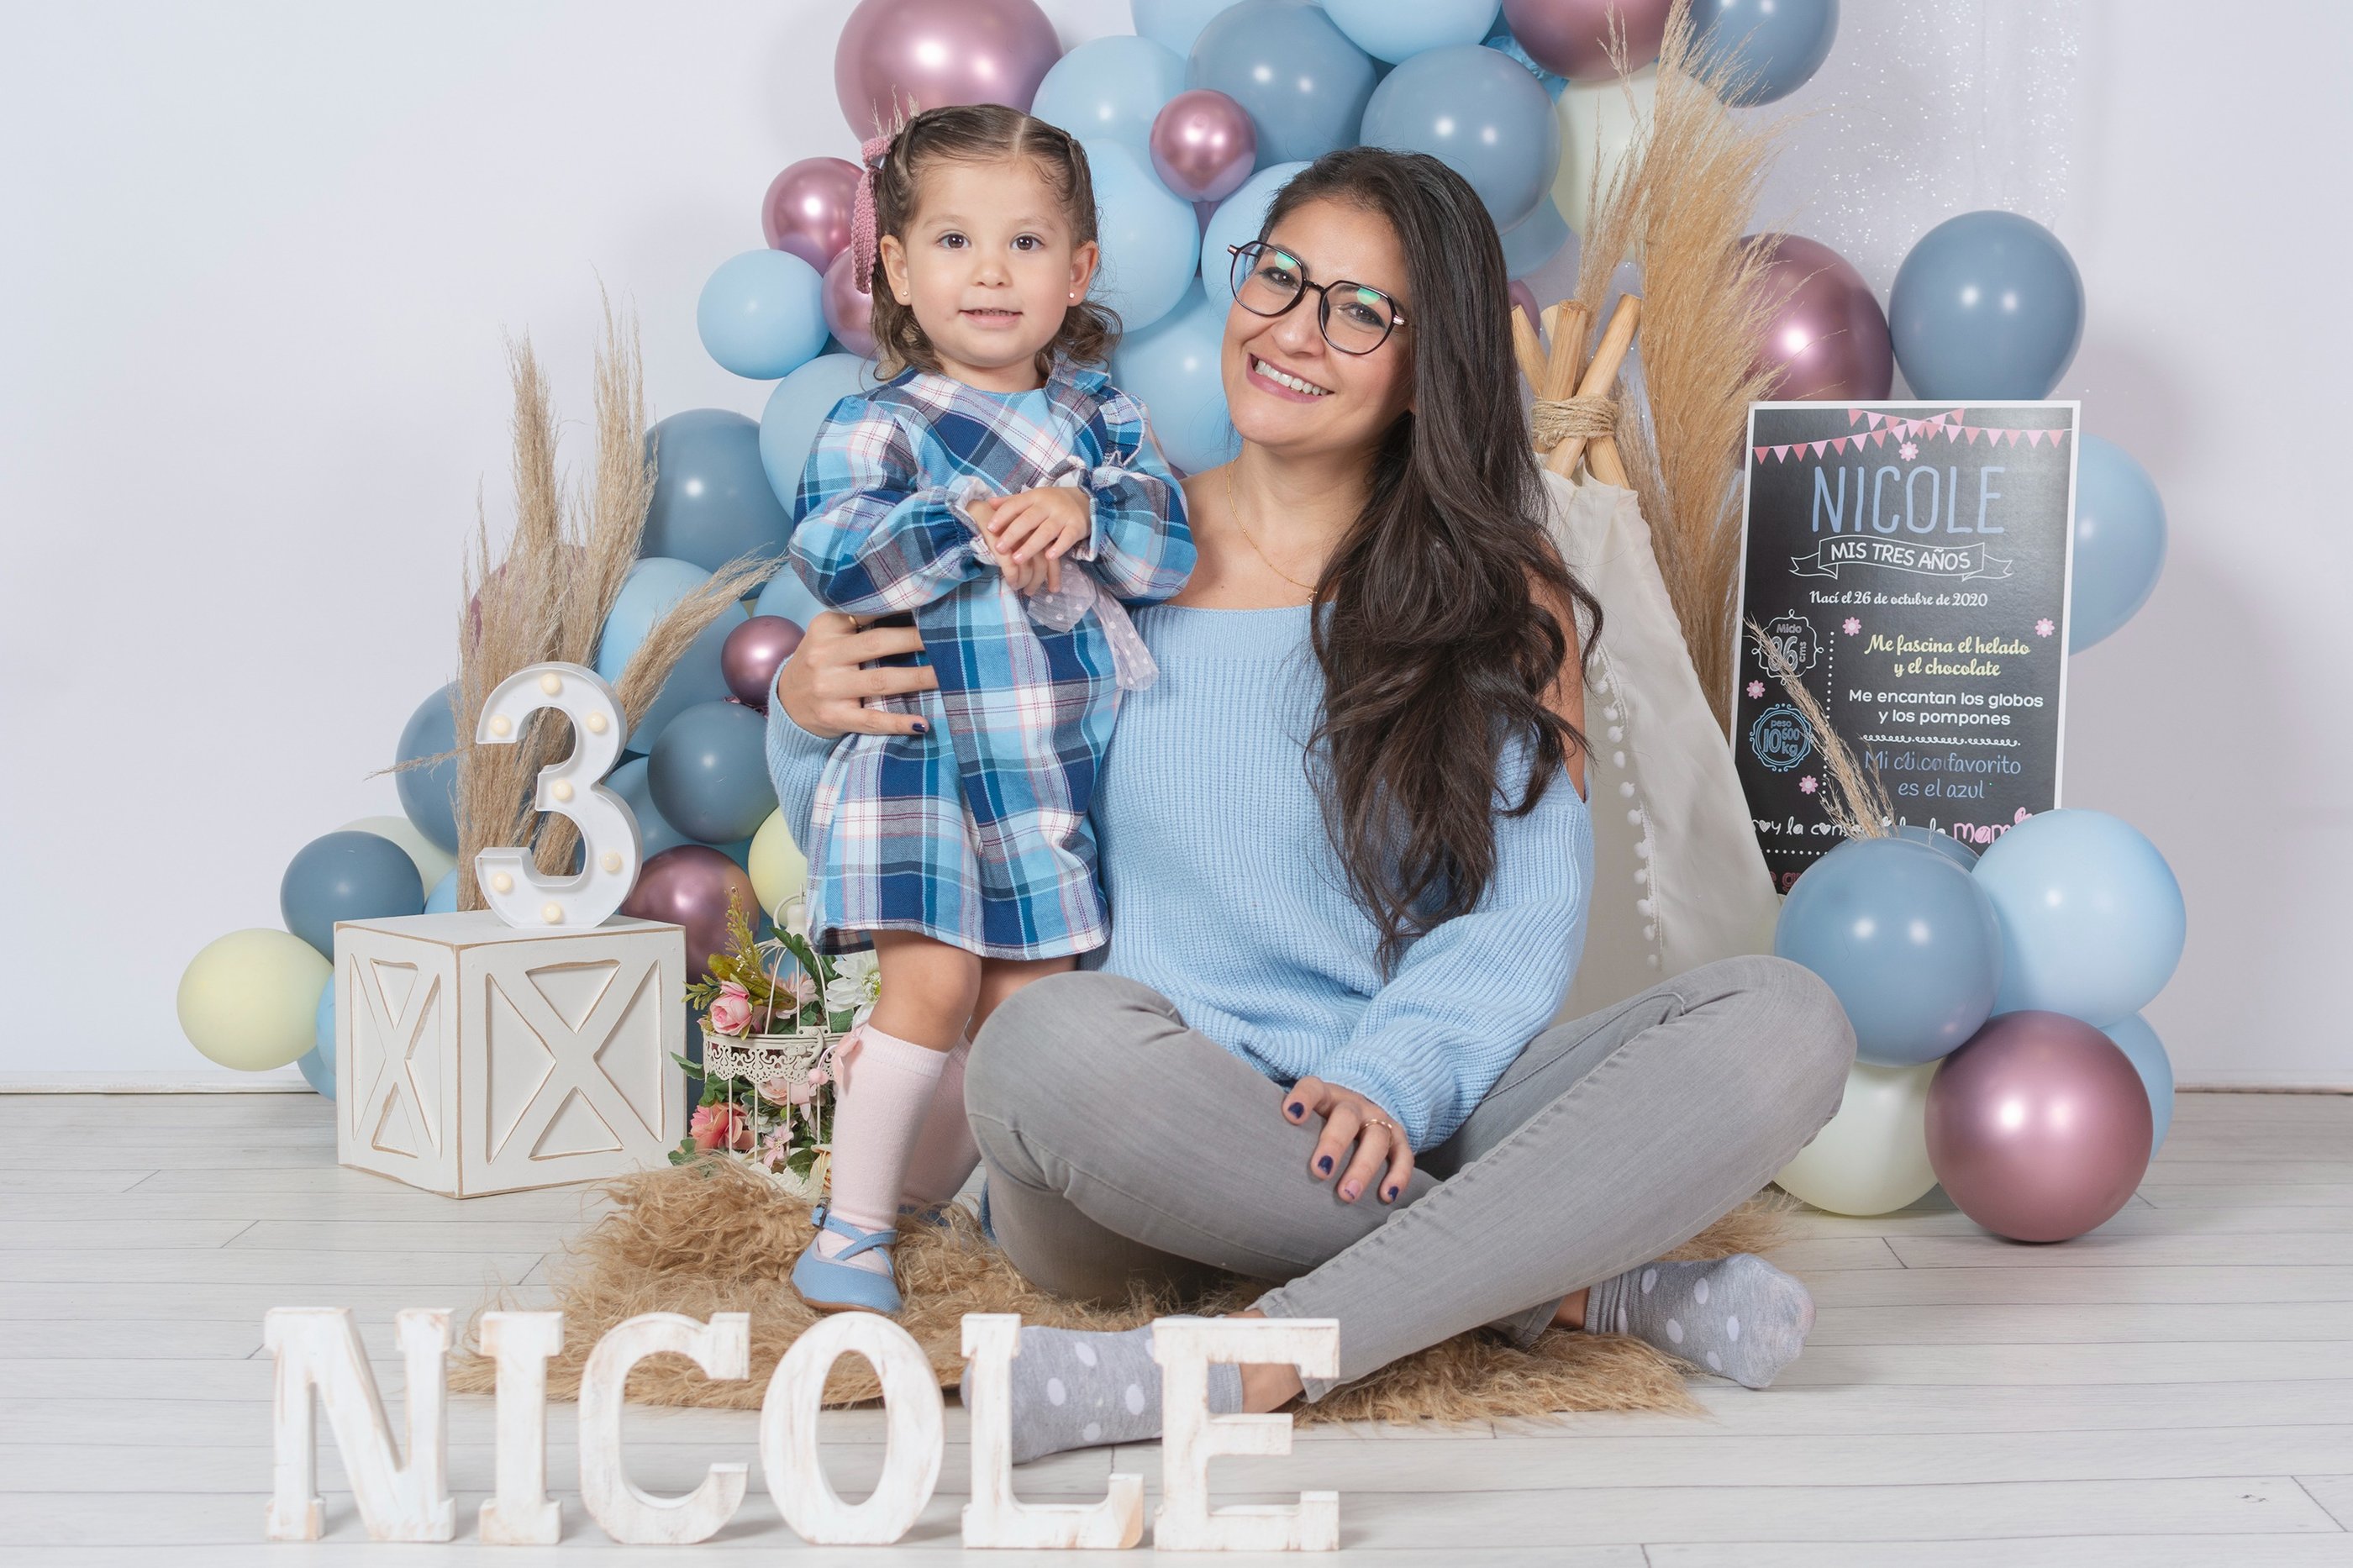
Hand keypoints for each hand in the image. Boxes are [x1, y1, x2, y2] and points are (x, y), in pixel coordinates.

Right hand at [771, 611, 938, 739]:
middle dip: (915, 640)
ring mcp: (829, 689)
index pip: (866, 612)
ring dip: (917, 678)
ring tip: (946, 675)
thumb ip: (860, 619)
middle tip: (947, 636)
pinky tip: (922, 723)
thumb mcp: (829, 634)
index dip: (898, 607)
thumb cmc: (821, 662)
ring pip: (880, 681)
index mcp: (826, 628)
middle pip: (877, 644)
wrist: (786, 702)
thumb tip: (912, 606)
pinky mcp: (835, 717)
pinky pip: (871, 720)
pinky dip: (897, 722)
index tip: (930, 604)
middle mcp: (824, 656)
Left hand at [984, 487, 1089, 594]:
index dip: (1002, 516)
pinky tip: (1048, 557)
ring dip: (1031, 546)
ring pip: (1045, 532)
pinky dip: (1059, 547)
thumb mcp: (1033, 498)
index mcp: (1034, 496)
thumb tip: (989, 502)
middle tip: (999, 548)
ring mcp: (1063, 516)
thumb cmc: (1052, 503)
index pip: (1015, 504)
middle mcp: (1048, 505)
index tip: (989, 528)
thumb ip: (1012, 501)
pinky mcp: (1077, 527)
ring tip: (1017, 559)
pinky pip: (1067, 538)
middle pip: (1028, 520)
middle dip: (1013, 534)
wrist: (1084, 500)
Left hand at [1281, 1077, 1414, 1204]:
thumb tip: (1244, 1156)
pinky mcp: (1398, 1138)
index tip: (1290, 1115)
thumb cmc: (1318, 1125)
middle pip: (1346, 1117)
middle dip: (1334, 1144)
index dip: (1302, 1098)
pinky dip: (1397, 1176)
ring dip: (1363, 1167)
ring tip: (1346, 1195)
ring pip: (1376, 1138)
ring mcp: (1378, 1119)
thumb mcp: (1304, 1119)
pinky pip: (1403, 1155)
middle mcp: (1353, 1104)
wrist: (1360, 1110)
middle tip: (1319, 1171)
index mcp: (1325, 1096)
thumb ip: (1281, 1129)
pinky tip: (1385, 1197)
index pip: (1312, 1088)